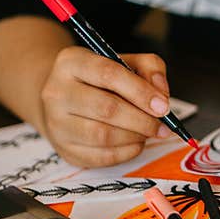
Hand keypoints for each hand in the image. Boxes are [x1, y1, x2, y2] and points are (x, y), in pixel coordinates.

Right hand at [39, 48, 172, 167]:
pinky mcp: (65, 149)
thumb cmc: (100, 80)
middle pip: (107, 109)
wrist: (65, 99)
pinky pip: (102, 157)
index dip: (141, 92)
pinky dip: (127, 152)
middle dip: (142, 120)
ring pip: (103, 136)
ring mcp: (57, 123)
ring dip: (135, 136)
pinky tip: (136, 142)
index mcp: (71, 62)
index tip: (163, 106)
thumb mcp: (124, 61)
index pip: (109, 74)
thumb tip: (161, 94)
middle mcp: (56, 92)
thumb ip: (150, 67)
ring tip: (148, 131)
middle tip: (162, 125)